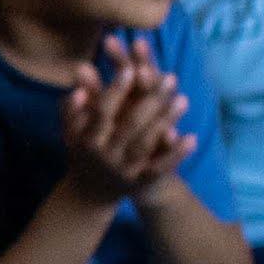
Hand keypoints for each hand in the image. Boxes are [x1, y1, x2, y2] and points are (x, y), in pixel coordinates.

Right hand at [55, 40, 194, 204]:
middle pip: (130, 124)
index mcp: (86, 138)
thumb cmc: (82, 151)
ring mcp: (124, 169)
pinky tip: (192, 137)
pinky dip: (176, 154)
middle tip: (170, 77)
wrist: (89, 194)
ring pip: (146, 143)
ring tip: (183, 99)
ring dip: (166, 121)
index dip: (116, 90)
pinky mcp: (140, 182)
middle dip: (151, 100)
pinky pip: (160, 167)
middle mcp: (105, 155)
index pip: (102, 111)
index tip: (131, 68)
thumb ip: (74, 104)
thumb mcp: (71, 130)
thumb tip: (80, 75)